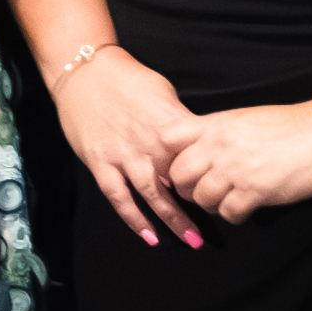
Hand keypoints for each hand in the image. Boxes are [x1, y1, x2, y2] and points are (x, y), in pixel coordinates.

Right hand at [42, 47, 204, 246]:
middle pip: (181, 182)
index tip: (226, 194)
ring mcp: (123, 155)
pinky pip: (118, 196)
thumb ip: (180, 120)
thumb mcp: (164, 93)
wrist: (85, 70)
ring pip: (152, 195)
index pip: (199, 158)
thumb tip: (197, 140)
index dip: (213, 178)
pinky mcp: (100, 162)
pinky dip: (133, 218)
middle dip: (198, 208)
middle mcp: (150, 144)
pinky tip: (148, 236)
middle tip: (214, 230)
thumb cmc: (128, 78)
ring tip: (189, 240)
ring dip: (172, 220)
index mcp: (170, 125)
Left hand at [161, 100, 311, 225]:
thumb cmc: (292, 124)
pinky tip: (245, 208)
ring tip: (226, 200)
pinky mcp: (256, 191)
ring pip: (200, 198)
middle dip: (186, 187)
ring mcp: (236, 169)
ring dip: (210, 204)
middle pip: (178, 175)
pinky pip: (228, 213)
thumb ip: (218, 131)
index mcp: (216, 123)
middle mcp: (219, 146)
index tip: (180, 165)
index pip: (168, 138)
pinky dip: (234, 214)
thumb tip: (199, 148)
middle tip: (201, 190)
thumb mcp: (246, 118)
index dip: (168, 156)